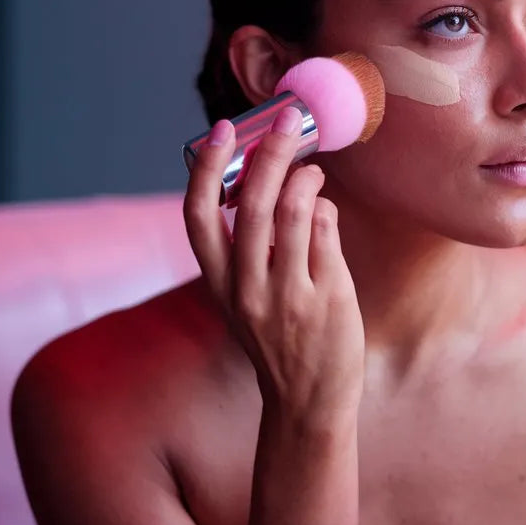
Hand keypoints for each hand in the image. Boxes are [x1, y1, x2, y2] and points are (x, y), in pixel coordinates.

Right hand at [182, 109, 364, 422]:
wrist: (308, 404)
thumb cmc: (279, 341)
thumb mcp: (248, 299)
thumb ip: (253, 248)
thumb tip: (275, 180)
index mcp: (219, 284)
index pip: (197, 216)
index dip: (206, 166)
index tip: (223, 128)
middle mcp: (247, 287)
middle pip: (251, 203)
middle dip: (272, 152)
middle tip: (290, 121)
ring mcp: (287, 294)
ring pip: (294, 212)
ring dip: (306, 178)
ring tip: (313, 170)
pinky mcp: (325, 298)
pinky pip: (327, 234)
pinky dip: (327, 212)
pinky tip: (327, 212)